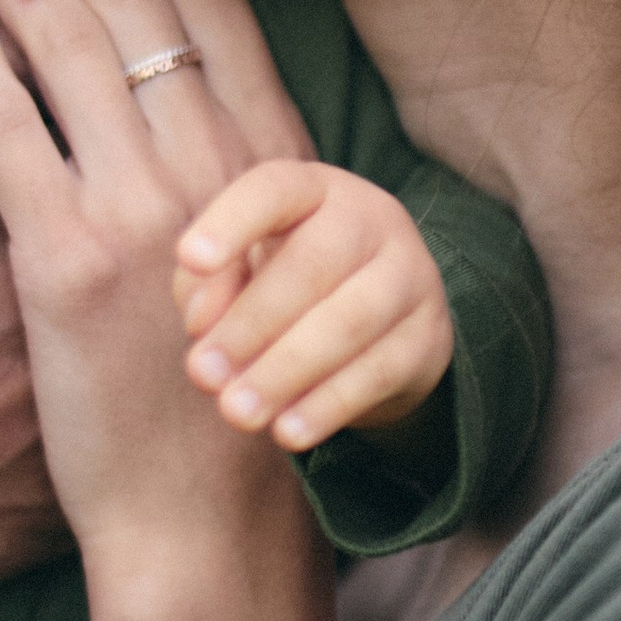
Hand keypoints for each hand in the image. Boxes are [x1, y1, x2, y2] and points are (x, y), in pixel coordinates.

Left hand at [0, 0, 329, 620]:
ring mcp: (140, 209)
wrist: (204, 523)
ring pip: (65, 39)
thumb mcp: (261, 261)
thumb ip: (230, 167)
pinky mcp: (63, 258)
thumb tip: (176, 82)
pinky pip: (1, 122)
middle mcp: (215, 167)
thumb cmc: (230, 398)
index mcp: (271, 158)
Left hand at [177, 163, 454, 450]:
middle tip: (203, 374)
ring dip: (285, 371)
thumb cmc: (288, 284)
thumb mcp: (241, 271)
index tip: (191, 258)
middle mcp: (370, 220)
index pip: (274, 189)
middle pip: (313, 264)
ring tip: (236, 412)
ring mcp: (409, 276)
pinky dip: (328, 405)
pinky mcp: (428, 337)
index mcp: (313, 191)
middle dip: (251, 324)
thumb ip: (207, 285)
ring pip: (350, 321)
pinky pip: (379, 371)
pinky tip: (287, 431)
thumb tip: (203, 325)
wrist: (384, 322)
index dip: (231, 220)